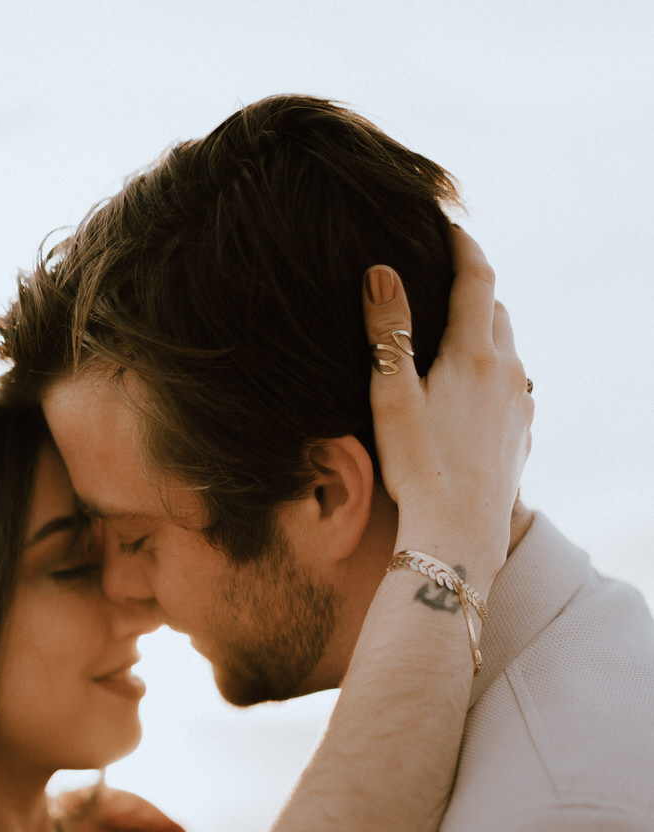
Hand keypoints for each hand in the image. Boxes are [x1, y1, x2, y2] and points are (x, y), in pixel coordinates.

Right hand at [362, 226, 533, 590]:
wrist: (458, 534)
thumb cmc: (417, 467)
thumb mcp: (391, 396)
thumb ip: (387, 333)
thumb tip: (381, 271)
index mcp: (474, 354)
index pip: (475, 278)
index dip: (462, 246)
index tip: (449, 226)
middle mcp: (508, 371)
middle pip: (496, 311)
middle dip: (474, 289)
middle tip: (447, 279)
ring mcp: (521, 405)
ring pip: (509, 350)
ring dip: (487, 333)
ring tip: (457, 336)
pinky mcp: (523, 436)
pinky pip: (513, 389)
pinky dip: (495, 375)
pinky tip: (472, 394)